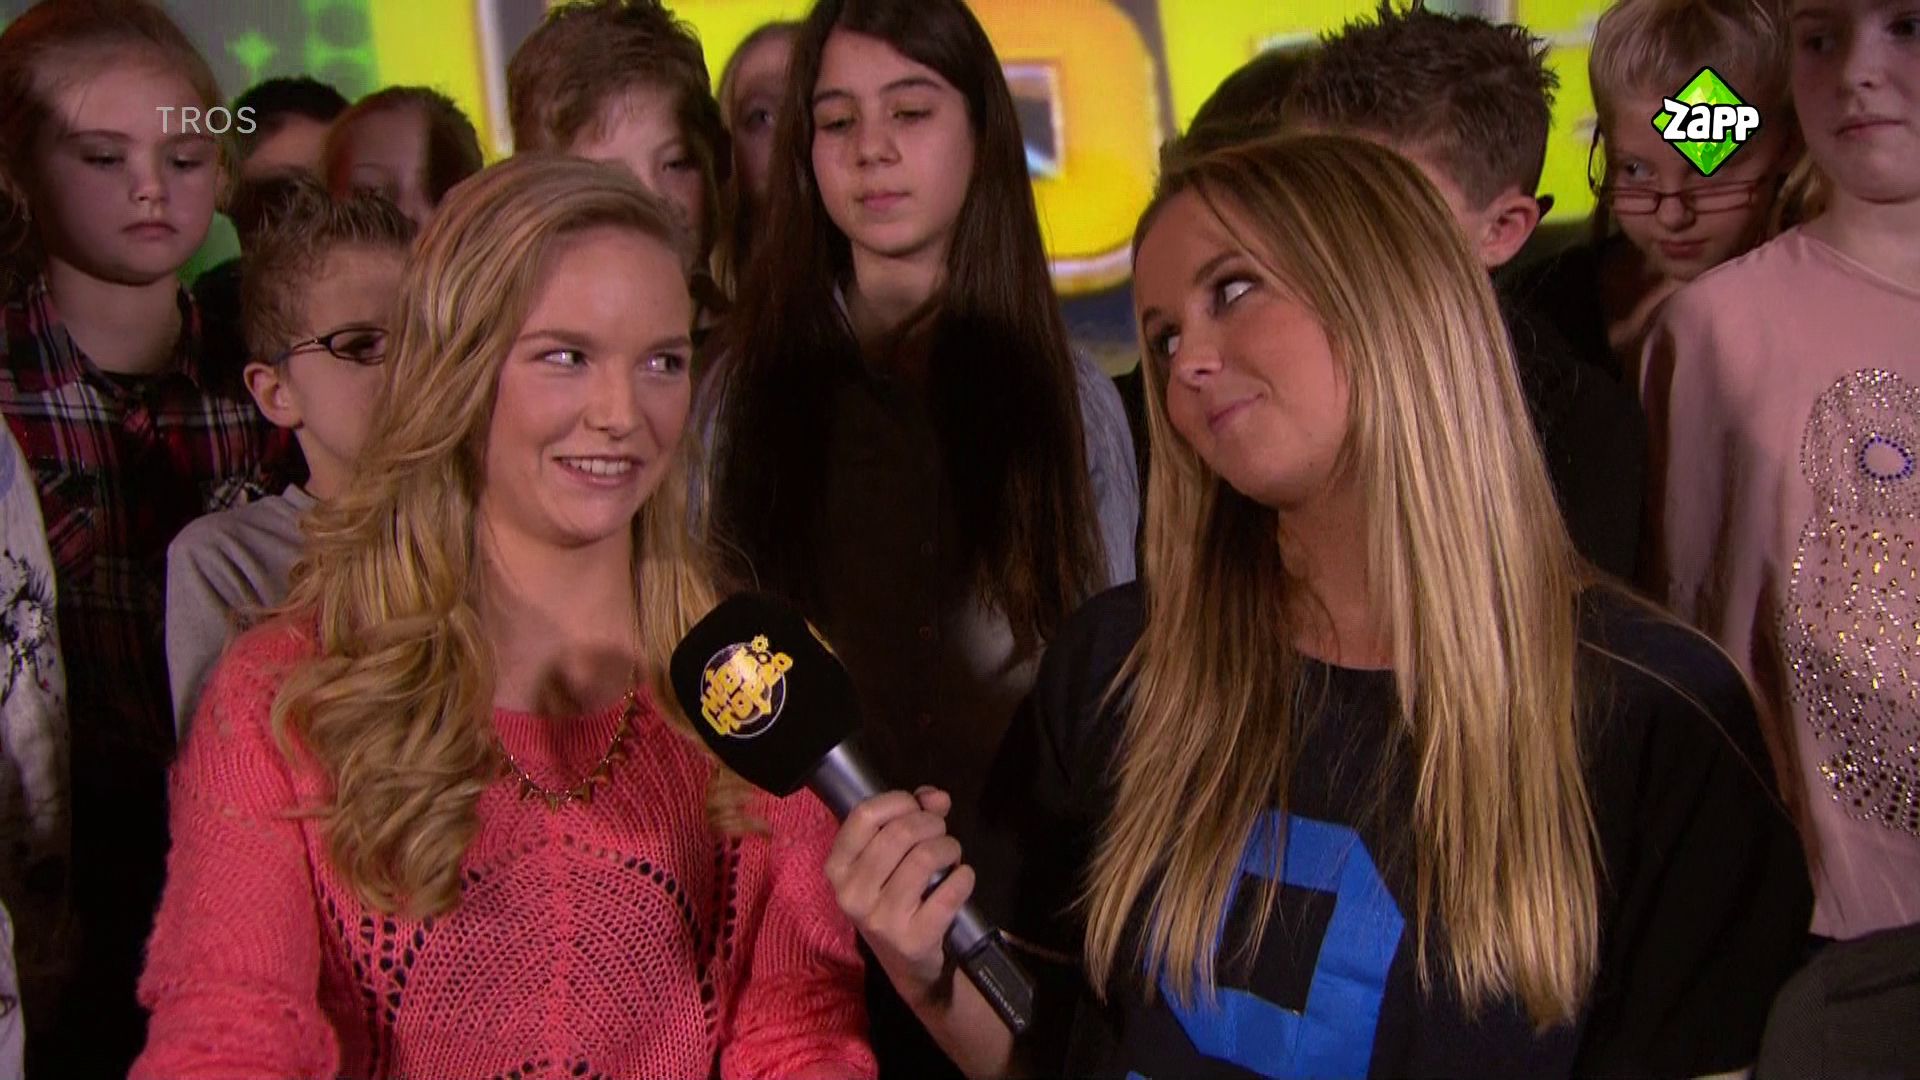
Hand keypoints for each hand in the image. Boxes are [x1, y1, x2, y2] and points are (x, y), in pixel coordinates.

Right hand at [824, 786, 976, 1003]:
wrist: (909, 963)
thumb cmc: (895, 898)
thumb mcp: (891, 858)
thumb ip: (911, 817)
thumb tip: (937, 797)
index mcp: (838, 867)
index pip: (864, 815)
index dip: (899, 801)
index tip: (917, 809)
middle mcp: (851, 893)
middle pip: (899, 833)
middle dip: (931, 824)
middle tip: (941, 834)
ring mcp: (880, 919)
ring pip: (924, 858)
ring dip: (949, 847)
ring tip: (951, 855)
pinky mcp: (912, 939)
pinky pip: (949, 892)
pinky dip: (964, 877)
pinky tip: (962, 878)